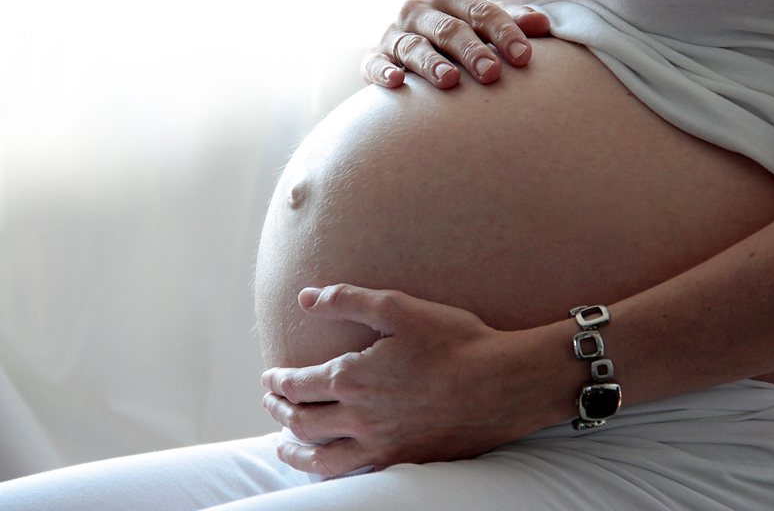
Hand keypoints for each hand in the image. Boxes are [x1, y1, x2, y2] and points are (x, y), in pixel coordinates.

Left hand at [261, 284, 570, 477]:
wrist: (503, 384)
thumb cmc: (454, 342)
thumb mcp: (398, 308)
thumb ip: (347, 300)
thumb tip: (306, 298)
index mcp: (352, 377)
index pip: (298, 384)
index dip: (277, 381)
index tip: (270, 377)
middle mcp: (359, 417)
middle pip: (302, 420)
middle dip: (279, 411)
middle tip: (271, 403)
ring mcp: (381, 445)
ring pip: (321, 458)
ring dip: (294, 451)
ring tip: (283, 446)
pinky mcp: (405, 461)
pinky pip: (355, 475)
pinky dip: (331, 474)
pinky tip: (331, 469)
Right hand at [361, 0, 549, 89]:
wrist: (411, 52)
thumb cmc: (459, 39)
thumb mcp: (485, 27)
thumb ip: (512, 24)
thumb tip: (543, 25)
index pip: (481, 11)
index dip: (504, 32)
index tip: (524, 57)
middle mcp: (419, 9)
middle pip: (448, 28)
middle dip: (471, 51)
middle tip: (492, 74)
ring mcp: (394, 33)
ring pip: (413, 46)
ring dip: (431, 63)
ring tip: (450, 81)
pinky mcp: (375, 57)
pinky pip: (375, 63)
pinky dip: (384, 71)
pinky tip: (398, 82)